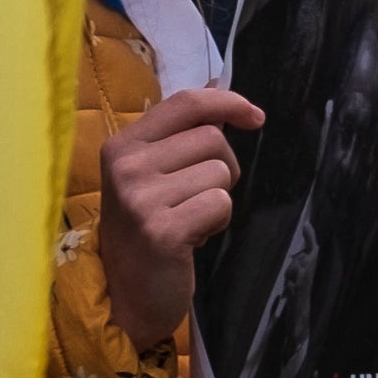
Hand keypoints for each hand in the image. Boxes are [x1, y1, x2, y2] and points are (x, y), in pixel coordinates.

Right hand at [94, 83, 260, 345]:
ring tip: (189, 219)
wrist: (128, 293)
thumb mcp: (154, 173)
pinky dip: (217, 221)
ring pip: (220, 172)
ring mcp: (140, 199)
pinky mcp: (161, 230)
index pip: (185, 103)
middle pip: (212, 138)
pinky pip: (220, 204)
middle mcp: (126, 167)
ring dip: (217, 198)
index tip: (256, 117)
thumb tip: (221, 84)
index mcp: (122, 146)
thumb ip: (182, 131)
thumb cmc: (149, 226)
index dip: (228, 103)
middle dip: (222, 167)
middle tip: (196, 197)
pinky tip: (191, 238)